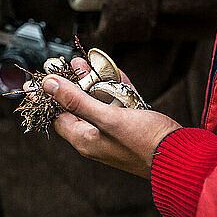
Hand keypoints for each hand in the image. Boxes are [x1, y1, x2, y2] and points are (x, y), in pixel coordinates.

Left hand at [41, 58, 180, 178]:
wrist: (179, 155)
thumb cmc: (143, 141)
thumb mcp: (107, 117)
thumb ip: (77, 100)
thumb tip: (49, 85)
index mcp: (85, 139)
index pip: (57, 116)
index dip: (47, 98)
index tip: (37, 82)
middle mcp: (97, 135)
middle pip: (77, 106)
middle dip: (71, 84)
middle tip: (63, 65)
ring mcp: (114, 129)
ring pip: (97, 100)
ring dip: (91, 80)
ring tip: (82, 61)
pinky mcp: (130, 122)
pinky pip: (116, 99)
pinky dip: (112, 84)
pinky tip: (108, 69)